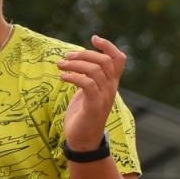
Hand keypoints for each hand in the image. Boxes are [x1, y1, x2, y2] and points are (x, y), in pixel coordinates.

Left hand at [60, 35, 126, 150]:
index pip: (119, 59)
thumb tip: (78, 62)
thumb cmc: (82, 115)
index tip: (94, 38)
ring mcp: (104, 98)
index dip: (108, 46)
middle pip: (105, 61)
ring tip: (60, 66)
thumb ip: (88, 78)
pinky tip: (63, 77)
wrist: (83, 141)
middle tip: (67, 57)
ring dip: (75, 64)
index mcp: (111, 84)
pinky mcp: (94, 106)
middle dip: (84, 54)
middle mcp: (110, 89)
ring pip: (95, 71)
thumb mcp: (87, 93)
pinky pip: (87, 84)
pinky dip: (74, 77)